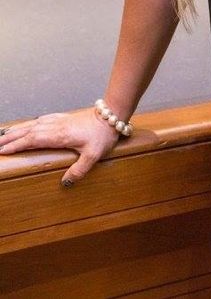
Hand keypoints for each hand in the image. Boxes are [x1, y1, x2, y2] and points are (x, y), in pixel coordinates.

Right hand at [0, 108, 119, 186]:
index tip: (4, 150)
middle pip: (29, 131)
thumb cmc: (103, 134)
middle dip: (11, 138)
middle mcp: (56, 126)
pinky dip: (31, 123)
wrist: (112, 115)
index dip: (18, 145)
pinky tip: (28, 125)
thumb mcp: (94, 155)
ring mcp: (60, 120)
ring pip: (34, 124)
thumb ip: (79, 170)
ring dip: (19, 129)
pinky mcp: (64, 118)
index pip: (33, 139)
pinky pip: (42, 119)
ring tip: (5, 134)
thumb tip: (65, 183)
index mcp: (60, 135)